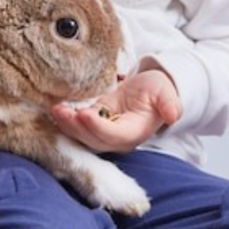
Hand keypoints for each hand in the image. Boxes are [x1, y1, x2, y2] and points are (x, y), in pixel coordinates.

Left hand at [49, 70, 181, 153]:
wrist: (149, 90)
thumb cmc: (157, 91)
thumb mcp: (165, 93)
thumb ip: (169, 104)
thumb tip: (173, 114)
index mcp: (134, 133)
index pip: (113, 135)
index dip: (98, 127)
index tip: (84, 114)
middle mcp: (116, 138)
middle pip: (92, 138)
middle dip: (75, 127)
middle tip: (60, 111)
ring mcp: (102, 132)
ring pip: (81, 135)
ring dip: (66, 124)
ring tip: (55, 109)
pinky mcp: (92, 123)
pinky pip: (76, 126)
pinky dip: (65, 119)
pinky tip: (55, 107)